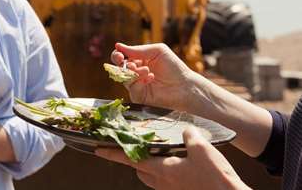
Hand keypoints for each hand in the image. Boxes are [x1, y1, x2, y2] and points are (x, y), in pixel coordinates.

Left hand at [96, 126, 249, 189]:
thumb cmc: (215, 178)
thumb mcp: (201, 149)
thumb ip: (189, 135)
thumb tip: (186, 130)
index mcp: (162, 170)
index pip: (129, 159)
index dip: (112, 153)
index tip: (97, 149)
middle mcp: (162, 182)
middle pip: (139, 170)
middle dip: (133, 159)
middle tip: (135, 147)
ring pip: (152, 177)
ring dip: (149, 166)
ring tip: (159, 153)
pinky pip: (166, 182)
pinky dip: (165, 171)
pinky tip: (179, 163)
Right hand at [111, 43, 194, 110]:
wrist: (185, 86)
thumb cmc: (174, 67)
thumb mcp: (157, 51)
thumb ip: (138, 50)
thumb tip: (118, 46)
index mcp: (138, 60)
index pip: (121, 57)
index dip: (117, 55)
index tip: (120, 55)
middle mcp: (135, 73)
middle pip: (118, 68)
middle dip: (120, 64)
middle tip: (126, 62)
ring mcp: (136, 85)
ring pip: (124, 78)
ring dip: (133, 72)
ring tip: (147, 70)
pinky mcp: (139, 97)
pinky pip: (132, 89)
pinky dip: (139, 82)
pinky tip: (150, 78)